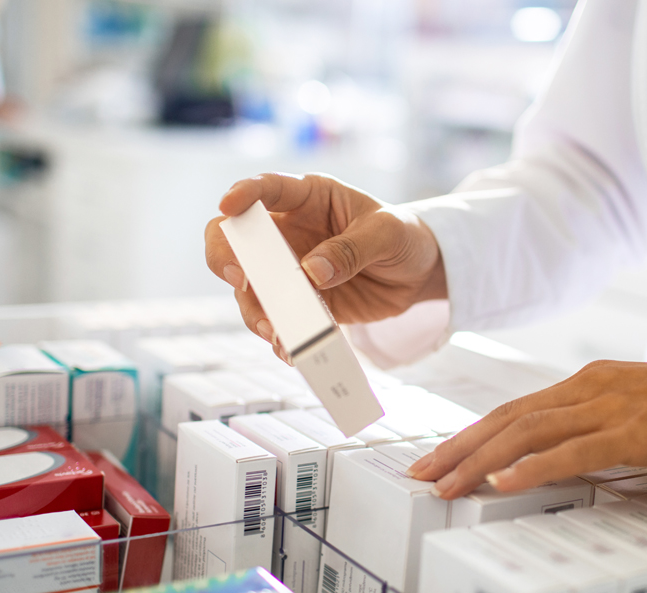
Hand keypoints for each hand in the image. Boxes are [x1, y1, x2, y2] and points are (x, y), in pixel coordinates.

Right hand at [205, 173, 446, 358]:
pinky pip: (279, 320)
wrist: (420, 272)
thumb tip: (311, 273)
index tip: (228, 205)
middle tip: (240, 279)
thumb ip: (351, 249)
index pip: (267, 189)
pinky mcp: (301, 303)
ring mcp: (289, 270)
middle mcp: (288, 232)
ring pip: (251, 289)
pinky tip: (290, 349)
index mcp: (308, 197)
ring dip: (255, 310)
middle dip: (226, 258)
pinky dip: (281, 336)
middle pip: (235, 239)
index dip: (242, 193)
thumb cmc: (403, 235)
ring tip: (275, 331)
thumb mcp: (388, 233)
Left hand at [407, 356, 646, 499]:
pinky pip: (574, 451)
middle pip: (508, 418)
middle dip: (459, 447)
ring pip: (528, 432)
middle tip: (422, 475)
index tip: (438, 457)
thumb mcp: (638, 414)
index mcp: (588, 383)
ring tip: (447, 485)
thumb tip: (560, 458)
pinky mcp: (637, 431)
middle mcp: (590, 387)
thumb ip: (597, 428)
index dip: (471, 434)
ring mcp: (611, 406)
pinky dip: (533, 468)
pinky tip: (502, 484)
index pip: (515, 409)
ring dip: (480, 461)